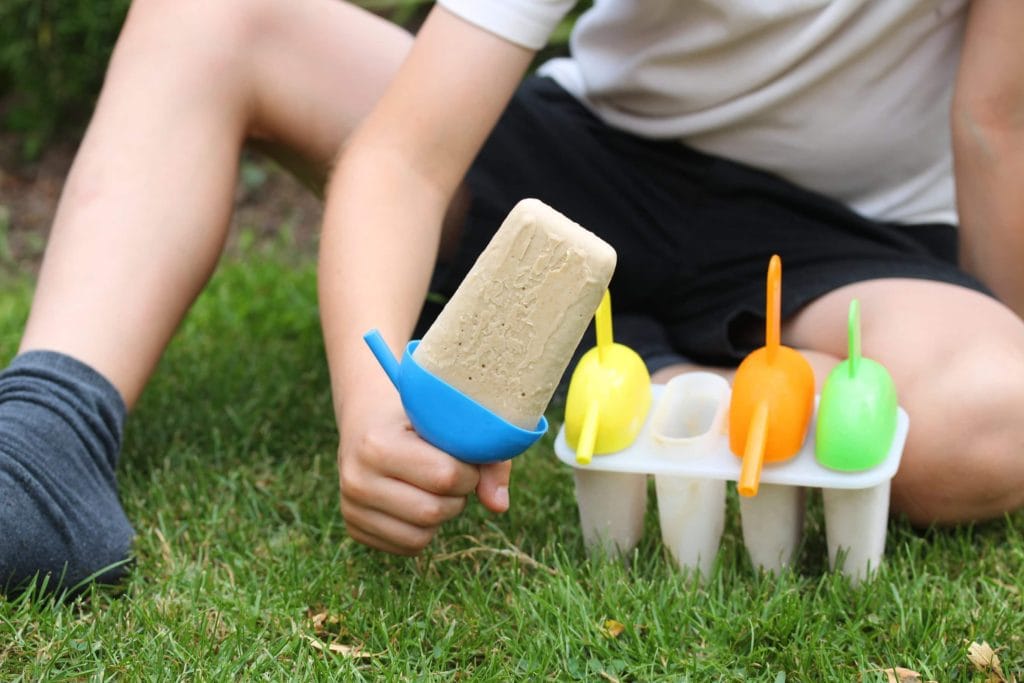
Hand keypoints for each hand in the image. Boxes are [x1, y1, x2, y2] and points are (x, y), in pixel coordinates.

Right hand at [337, 390, 510, 554]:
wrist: (369, 420)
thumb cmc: (420, 419)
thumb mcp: (451, 423)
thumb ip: (487, 459)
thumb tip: (499, 507)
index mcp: (377, 444)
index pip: (445, 476)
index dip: (468, 472)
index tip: (464, 457)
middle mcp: (356, 479)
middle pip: (433, 511)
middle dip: (457, 496)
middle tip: (454, 474)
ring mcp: (350, 506)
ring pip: (420, 536)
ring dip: (442, 515)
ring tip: (434, 486)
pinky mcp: (354, 528)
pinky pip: (407, 547)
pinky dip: (425, 529)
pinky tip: (419, 500)